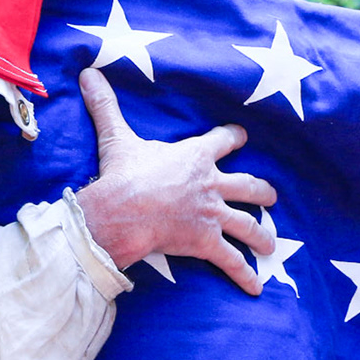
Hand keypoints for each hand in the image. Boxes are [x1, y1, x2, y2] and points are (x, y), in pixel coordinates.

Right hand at [72, 67, 278, 294]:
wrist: (123, 211)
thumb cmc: (123, 174)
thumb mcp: (116, 136)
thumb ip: (106, 106)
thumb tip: (88, 73)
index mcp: (195, 156)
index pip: (223, 141)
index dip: (233, 137)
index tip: (241, 136)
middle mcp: (211, 184)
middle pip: (247, 186)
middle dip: (261, 191)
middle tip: (271, 195)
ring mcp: (212, 215)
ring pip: (246, 225)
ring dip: (261, 235)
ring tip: (270, 245)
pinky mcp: (206, 242)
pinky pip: (231, 260)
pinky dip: (245, 274)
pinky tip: (256, 287)